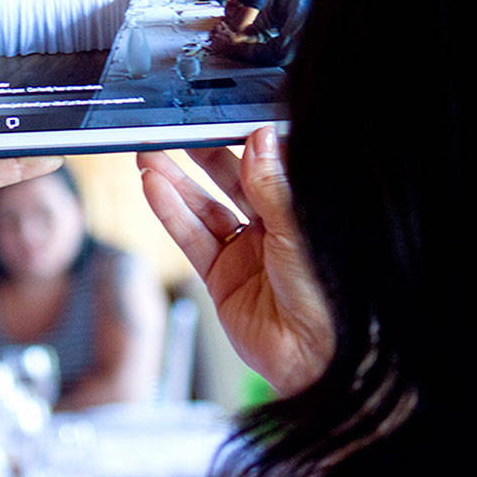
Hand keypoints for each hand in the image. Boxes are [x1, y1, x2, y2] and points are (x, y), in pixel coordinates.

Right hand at [137, 127, 333, 395]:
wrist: (316, 360)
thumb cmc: (327, 297)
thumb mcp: (298, 231)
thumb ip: (272, 186)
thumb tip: (259, 138)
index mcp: (298, 209)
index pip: (264, 164)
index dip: (240, 140)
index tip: (217, 117)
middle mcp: (271, 227)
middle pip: (229, 180)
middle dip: (200, 154)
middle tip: (174, 129)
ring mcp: (244, 252)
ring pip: (203, 207)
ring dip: (175, 181)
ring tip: (149, 155)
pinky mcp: (221, 277)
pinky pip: (192, 238)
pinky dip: (171, 213)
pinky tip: (154, 188)